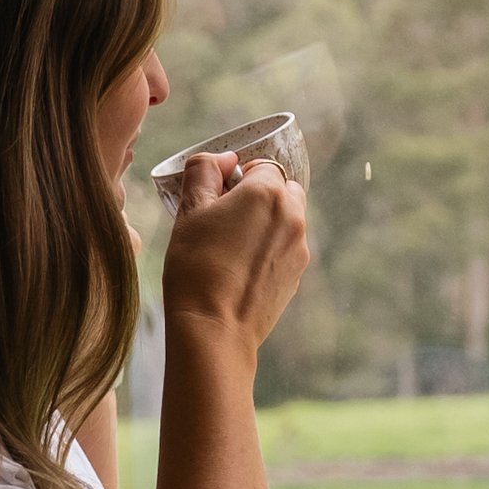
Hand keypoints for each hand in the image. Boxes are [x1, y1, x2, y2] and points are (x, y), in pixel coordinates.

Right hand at [158, 154, 309, 351]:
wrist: (214, 328)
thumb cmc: (196, 267)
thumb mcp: (189, 210)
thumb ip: (204, 171)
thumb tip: (224, 160)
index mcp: (268, 192)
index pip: (261, 165)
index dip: (237, 178)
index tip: (217, 196)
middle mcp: (293, 215)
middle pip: (281, 190)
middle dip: (258, 197)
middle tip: (225, 219)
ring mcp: (299, 247)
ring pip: (285, 220)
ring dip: (265, 223)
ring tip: (230, 248)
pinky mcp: (297, 274)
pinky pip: (285, 248)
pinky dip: (269, 250)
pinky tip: (240, 269)